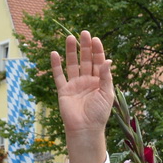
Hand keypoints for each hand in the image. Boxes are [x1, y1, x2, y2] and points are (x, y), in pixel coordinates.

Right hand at [50, 31, 115, 162]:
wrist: (85, 129)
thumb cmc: (99, 114)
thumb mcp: (106, 94)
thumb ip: (106, 77)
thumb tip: (108, 60)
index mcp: (99, 81)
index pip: (98, 62)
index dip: (97, 51)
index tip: (96, 39)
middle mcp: (87, 81)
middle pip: (85, 60)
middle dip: (85, 47)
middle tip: (84, 33)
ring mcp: (74, 85)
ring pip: (72, 64)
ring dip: (71, 52)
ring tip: (69, 38)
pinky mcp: (63, 90)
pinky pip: (59, 76)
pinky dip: (56, 65)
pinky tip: (54, 54)